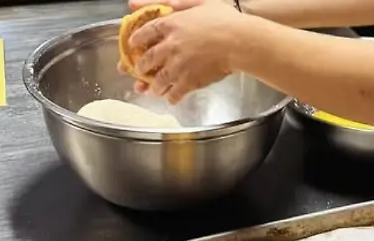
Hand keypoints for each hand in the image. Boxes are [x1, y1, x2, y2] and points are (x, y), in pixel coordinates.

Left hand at [128, 1, 245, 102]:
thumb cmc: (224, 20)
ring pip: (157, 81)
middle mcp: (169, 46)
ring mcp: (178, 66)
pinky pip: (174, 94)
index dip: (135, 41)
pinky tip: (171, 97)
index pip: (143, 33)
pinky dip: (171, 97)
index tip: (132, 46)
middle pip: (146, 60)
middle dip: (139, 68)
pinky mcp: (189, 82)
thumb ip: (172, 1)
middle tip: (138, 72)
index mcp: (170, 24)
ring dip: (153, 86)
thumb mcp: (198, 1)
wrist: (241, 42)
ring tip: (154, 89)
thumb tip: (148, 3)